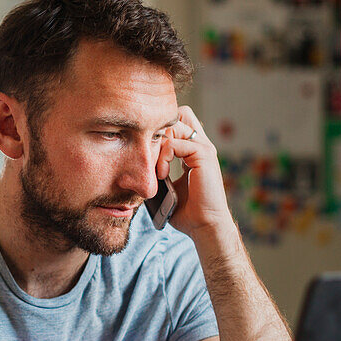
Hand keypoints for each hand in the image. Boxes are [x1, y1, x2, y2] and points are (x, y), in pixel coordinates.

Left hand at [156, 105, 233, 236]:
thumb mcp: (167, 188)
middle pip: (178, 114)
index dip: (160, 131)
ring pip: (175, 125)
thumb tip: (136, 169)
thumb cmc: (186, 213)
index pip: (177, 123)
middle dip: (159, 130)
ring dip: (159, 144)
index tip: (146, 152)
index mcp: (194, 152)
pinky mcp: (204, 155)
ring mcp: (204, 149)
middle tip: (149, 154)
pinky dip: (164, 157)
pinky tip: (162, 174)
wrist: (204, 226)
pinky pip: (176, 143)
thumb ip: (158, 173)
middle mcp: (201, 146)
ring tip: (156, 167)